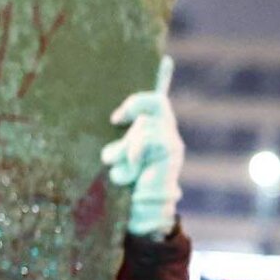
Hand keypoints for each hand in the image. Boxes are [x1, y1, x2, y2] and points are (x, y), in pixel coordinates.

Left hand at [101, 56, 183, 238]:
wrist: (138, 215)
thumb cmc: (121, 188)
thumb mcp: (113, 158)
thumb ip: (114, 141)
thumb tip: (107, 123)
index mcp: (149, 132)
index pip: (157, 100)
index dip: (162, 77)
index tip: (161, 65)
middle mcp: (165, 133)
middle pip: (155, 102)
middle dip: (133, 106)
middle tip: (115, 120)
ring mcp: (171, 142)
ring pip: (144, 125)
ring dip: (123, 148)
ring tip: (122, 171)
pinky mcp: (172, 151)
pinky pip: (147, 137)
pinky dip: (132, 155)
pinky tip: (130, 172)